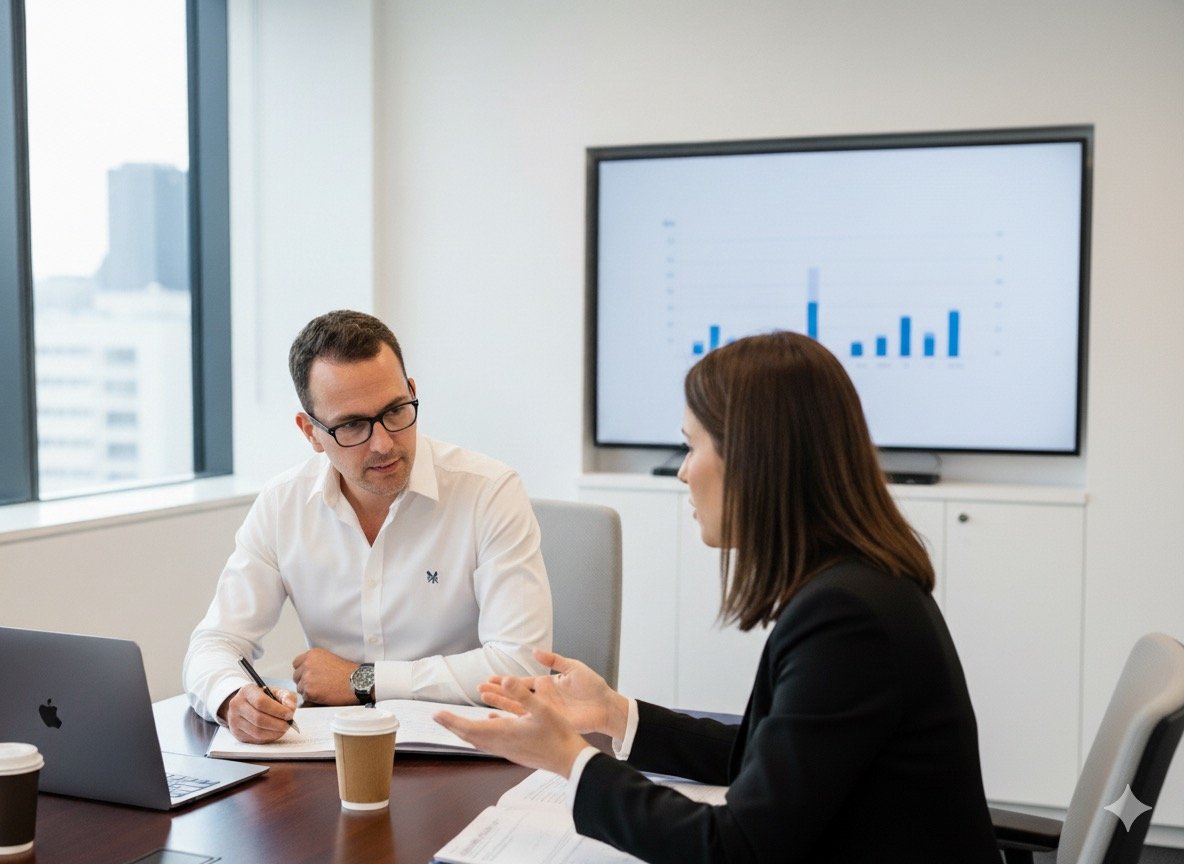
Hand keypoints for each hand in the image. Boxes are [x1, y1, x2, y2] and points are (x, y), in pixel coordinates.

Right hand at [220, 684, 296, 743]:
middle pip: (259, 719)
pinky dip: (268, 738)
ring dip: (274, 733)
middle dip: (277, 724)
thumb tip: (290, 708)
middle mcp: (237, 705)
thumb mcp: (276, 692)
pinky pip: (254, 739)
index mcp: (247, 691)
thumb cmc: (264, 698)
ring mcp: (234, 720)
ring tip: (283, 729)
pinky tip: (275, 733)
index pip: (261, 702)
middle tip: (288, 724)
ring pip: (256, 731)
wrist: (247, 704)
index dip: (277, 710)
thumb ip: (287, 697)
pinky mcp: (237, 733)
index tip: (289, 714)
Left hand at [292, 648, 356, 704]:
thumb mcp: (330, 658)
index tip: (309, 674)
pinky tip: (323, 695)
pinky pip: (305, 697)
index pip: (296, 663)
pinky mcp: (309, 691)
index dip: (303, 670)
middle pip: (296, 676)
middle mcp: (307, 664)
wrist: (356, 681)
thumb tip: (306, 669)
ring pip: (300, 688)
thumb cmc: (348, 671)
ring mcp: (307, 678)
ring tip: (322, 690)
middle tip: (317, 684)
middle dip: (304, 681)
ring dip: (308, 690)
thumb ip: (315, 662)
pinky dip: (312, 698)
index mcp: (312, 654)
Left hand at [434, 676, 589, 776]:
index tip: (437, 714)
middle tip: (438, 717)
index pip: (469, 728)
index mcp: (504, 733)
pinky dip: (483, 733)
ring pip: (479, 740)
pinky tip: (490, 723)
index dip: (452, 721)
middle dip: (453, 726)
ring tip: (456, 722)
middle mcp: (501, 744)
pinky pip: (492, 742)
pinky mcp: (515, 752)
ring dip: (466, 730)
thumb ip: (522, 694)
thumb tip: (506, 679)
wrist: (570, 761)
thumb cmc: (558, 735)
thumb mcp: (542, 709)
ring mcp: (508, 750)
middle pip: (470, 736)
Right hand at [478, 648, 628, 739]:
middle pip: (515, 695)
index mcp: (547, 684)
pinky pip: (529, 722)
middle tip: (479, 689)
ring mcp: (544, 711)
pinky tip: (501, 722)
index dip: (506, 681)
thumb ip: (554, 661)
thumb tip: (535, 652)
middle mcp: (542, 698)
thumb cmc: (593, 687)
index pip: (521, 682)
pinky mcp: (550, 722)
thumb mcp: (574, 668)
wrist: (607, 706)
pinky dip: (514, 721)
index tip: (490, 678)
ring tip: (484, 700)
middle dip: (497, 692)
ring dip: (501, 704)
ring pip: (517, 708)